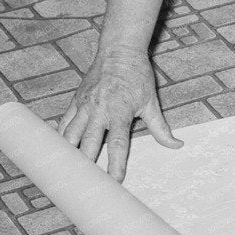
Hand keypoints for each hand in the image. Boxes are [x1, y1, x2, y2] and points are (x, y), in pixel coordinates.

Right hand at [59, 50, 181, 181]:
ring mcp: (84, 106)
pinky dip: (59, 140)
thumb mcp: (151, 101)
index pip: (117, 143)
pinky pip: (63, 124)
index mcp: (120, 111)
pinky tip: (57, 154)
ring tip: (66, 174)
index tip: (115, 182)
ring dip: (68, 155)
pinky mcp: (75, 102)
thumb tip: (177, 145)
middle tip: (84, 185)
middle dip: (87, 165)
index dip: (116, 164)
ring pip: (70, 135)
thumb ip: (161, 128)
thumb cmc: (137, 76)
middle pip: (89, 143)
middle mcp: (99, 110)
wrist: (119, 50)